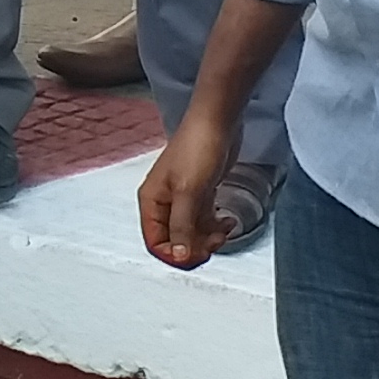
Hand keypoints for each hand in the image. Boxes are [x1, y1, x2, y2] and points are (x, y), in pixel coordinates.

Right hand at [137, 112, 239, 268]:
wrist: (218, 122)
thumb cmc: (197, 148)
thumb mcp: (188, 191)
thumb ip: (182, 225)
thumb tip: (178, 255)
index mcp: (151, 201)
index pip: (155, 242)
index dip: (174, 254)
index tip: (194, 254)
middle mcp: (164, 202)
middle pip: (174, 241)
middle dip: (194, 246)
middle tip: (213, 243)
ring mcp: (182, 199)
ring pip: (191, 233)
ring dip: (208, 237)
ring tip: (223, 230)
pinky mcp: (200, 194)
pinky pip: (204, 220)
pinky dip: (215, 226)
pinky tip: (227, 221)